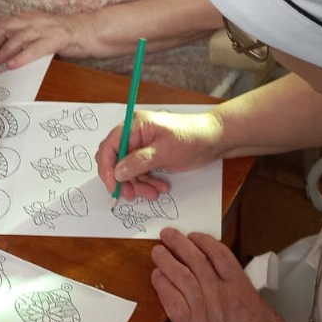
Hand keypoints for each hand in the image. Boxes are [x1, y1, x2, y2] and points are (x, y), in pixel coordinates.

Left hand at [0, 11, 95, 68]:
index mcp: (28, 18)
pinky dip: (21, 57)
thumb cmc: (63, 34)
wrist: (89, 31)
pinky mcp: (56, 39)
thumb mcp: (39, 32)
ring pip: (17, 38)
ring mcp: (44, 29)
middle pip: (4, 27)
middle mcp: (33, 20)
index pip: (0, 23)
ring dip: (2, 51)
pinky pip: (34, 49)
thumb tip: (2, 52)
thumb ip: (23, 38)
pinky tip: (12, 65)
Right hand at [97, 109, 225, 200]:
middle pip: (116, 160)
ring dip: (138, 184)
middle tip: (133, 195)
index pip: (109, 147)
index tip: (114, 187)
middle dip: (123, 179)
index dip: (107, 169)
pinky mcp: (150, 156)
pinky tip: (160, 188)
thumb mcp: (165, 151)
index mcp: (134, 126)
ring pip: (128, 170)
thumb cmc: (191, 137)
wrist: (214, 139)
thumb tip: (117, 173)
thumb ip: (139, 162)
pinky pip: (140, 172)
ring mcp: (142, 146)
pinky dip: (148, 182)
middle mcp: (134, 135)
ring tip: (154, 193)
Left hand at [152, 228, 306, 321]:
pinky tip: (156, 277)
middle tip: (168, 235)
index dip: (205, 242)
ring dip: (166, 261)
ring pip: (179, 277)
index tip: (195, 236)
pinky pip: (170, 302)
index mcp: (242, 289)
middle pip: (194, 261)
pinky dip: (162, 286)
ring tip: (157, 250)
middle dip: (180, 244)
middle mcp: (218, 295)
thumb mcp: (269, 315)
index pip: (219, 255)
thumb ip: (249, 299)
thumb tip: (237, 294)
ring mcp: (201, 313)